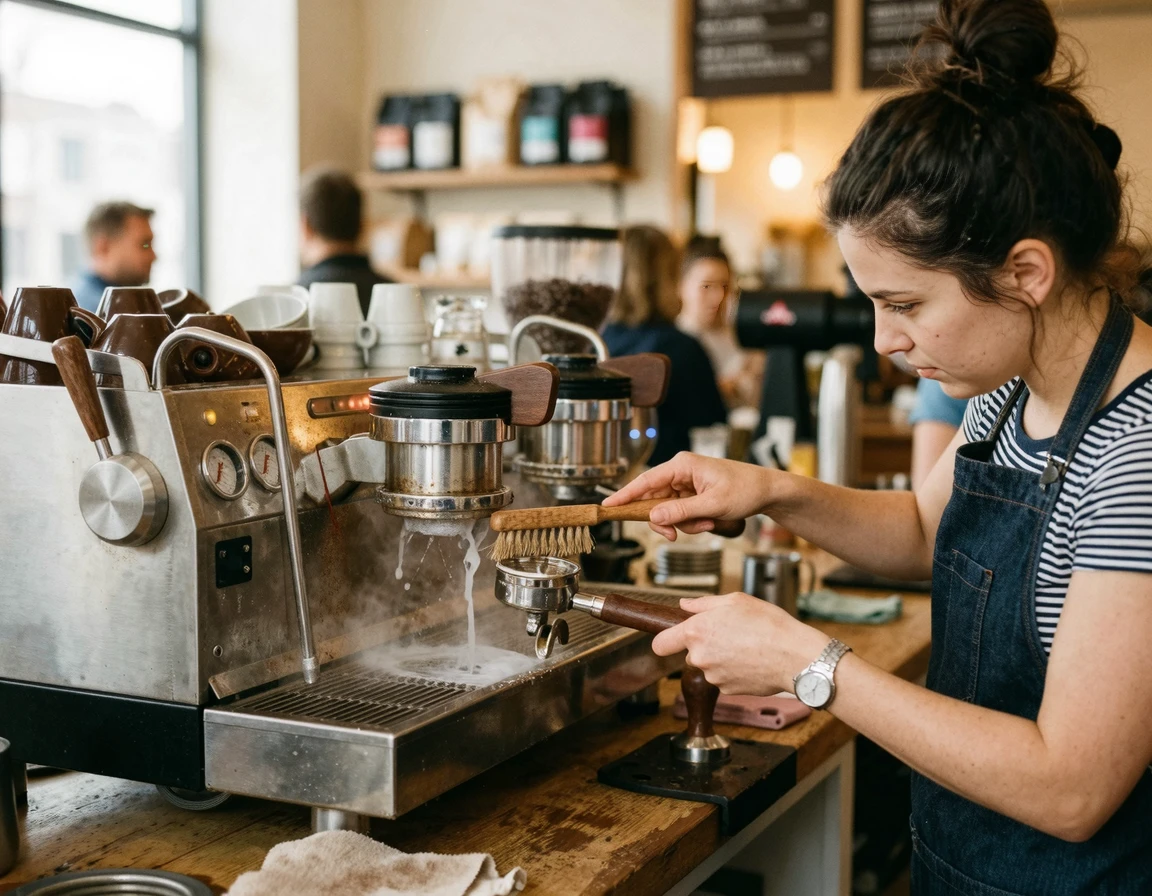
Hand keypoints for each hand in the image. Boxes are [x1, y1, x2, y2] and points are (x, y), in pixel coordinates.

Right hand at [604, 452, 774, 540]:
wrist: (768, 491)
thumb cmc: (746, 489)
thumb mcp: (713, 505)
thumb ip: (681, 512)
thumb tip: (654, 518)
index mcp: (682, 465)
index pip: (645, 481)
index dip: (625, 495)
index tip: (608, 507)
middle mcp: (680, 472)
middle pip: (653, 501)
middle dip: (667, 520)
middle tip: (675, 535)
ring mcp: (685, 483)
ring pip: (667, 511)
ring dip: (684, 523)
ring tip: (708, 523)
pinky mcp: (692, 494)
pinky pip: (680, 513)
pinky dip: (692, 522)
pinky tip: (710, 521)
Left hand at [651, 593, 829, 695]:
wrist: (794, 656)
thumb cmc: (768, 624)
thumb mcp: (736, 601)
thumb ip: (704, 604)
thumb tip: (684, 605)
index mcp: (696, 632)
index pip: (661, 644)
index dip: (665, 640)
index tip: (671, 639)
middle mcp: (700, 656)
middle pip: (692, 653)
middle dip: (706, 645)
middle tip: (732, 634)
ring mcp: (713, 676)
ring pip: (710, 666)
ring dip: (722, 658)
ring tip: (747, 647)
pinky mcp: (727, 690)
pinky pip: (724, 678)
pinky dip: (734, 672)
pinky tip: (752, 661)